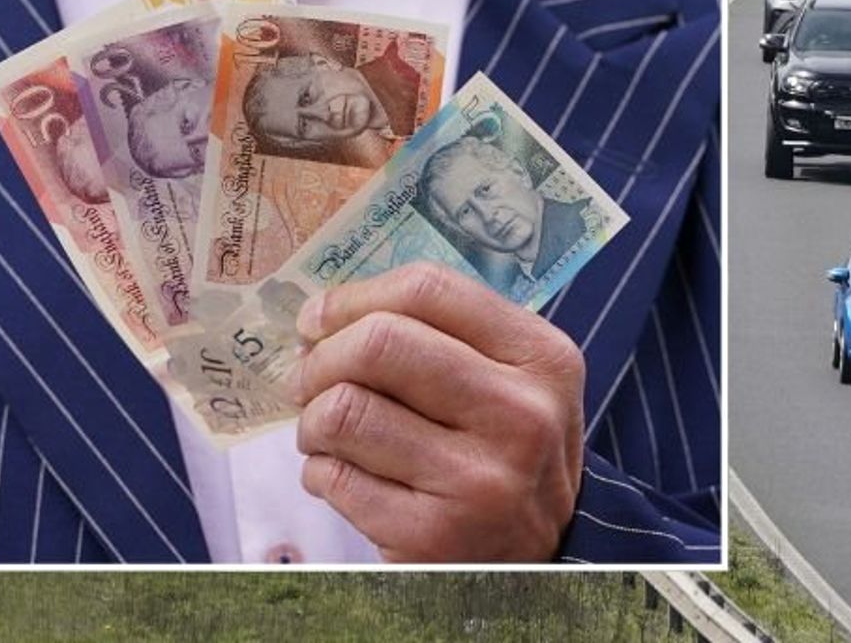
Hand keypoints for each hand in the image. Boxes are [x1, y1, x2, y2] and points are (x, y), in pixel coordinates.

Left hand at [290, 261, 584, 561]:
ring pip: (344, 411)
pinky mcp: (431, 535)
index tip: (320, 317)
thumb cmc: (507, 450)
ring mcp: (477, 478)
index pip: (430, 290)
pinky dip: (320, 470)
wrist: (536, 560)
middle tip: (307, 376)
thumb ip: (446, 335)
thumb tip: (329, 316)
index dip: (356, 297)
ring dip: (313, 419)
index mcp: (543, 358)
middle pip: (380, 343)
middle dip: (322, 357)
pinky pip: (334, 476)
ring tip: (326, 431)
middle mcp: (520, 414)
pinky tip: (343, 474)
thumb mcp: (514, 380)